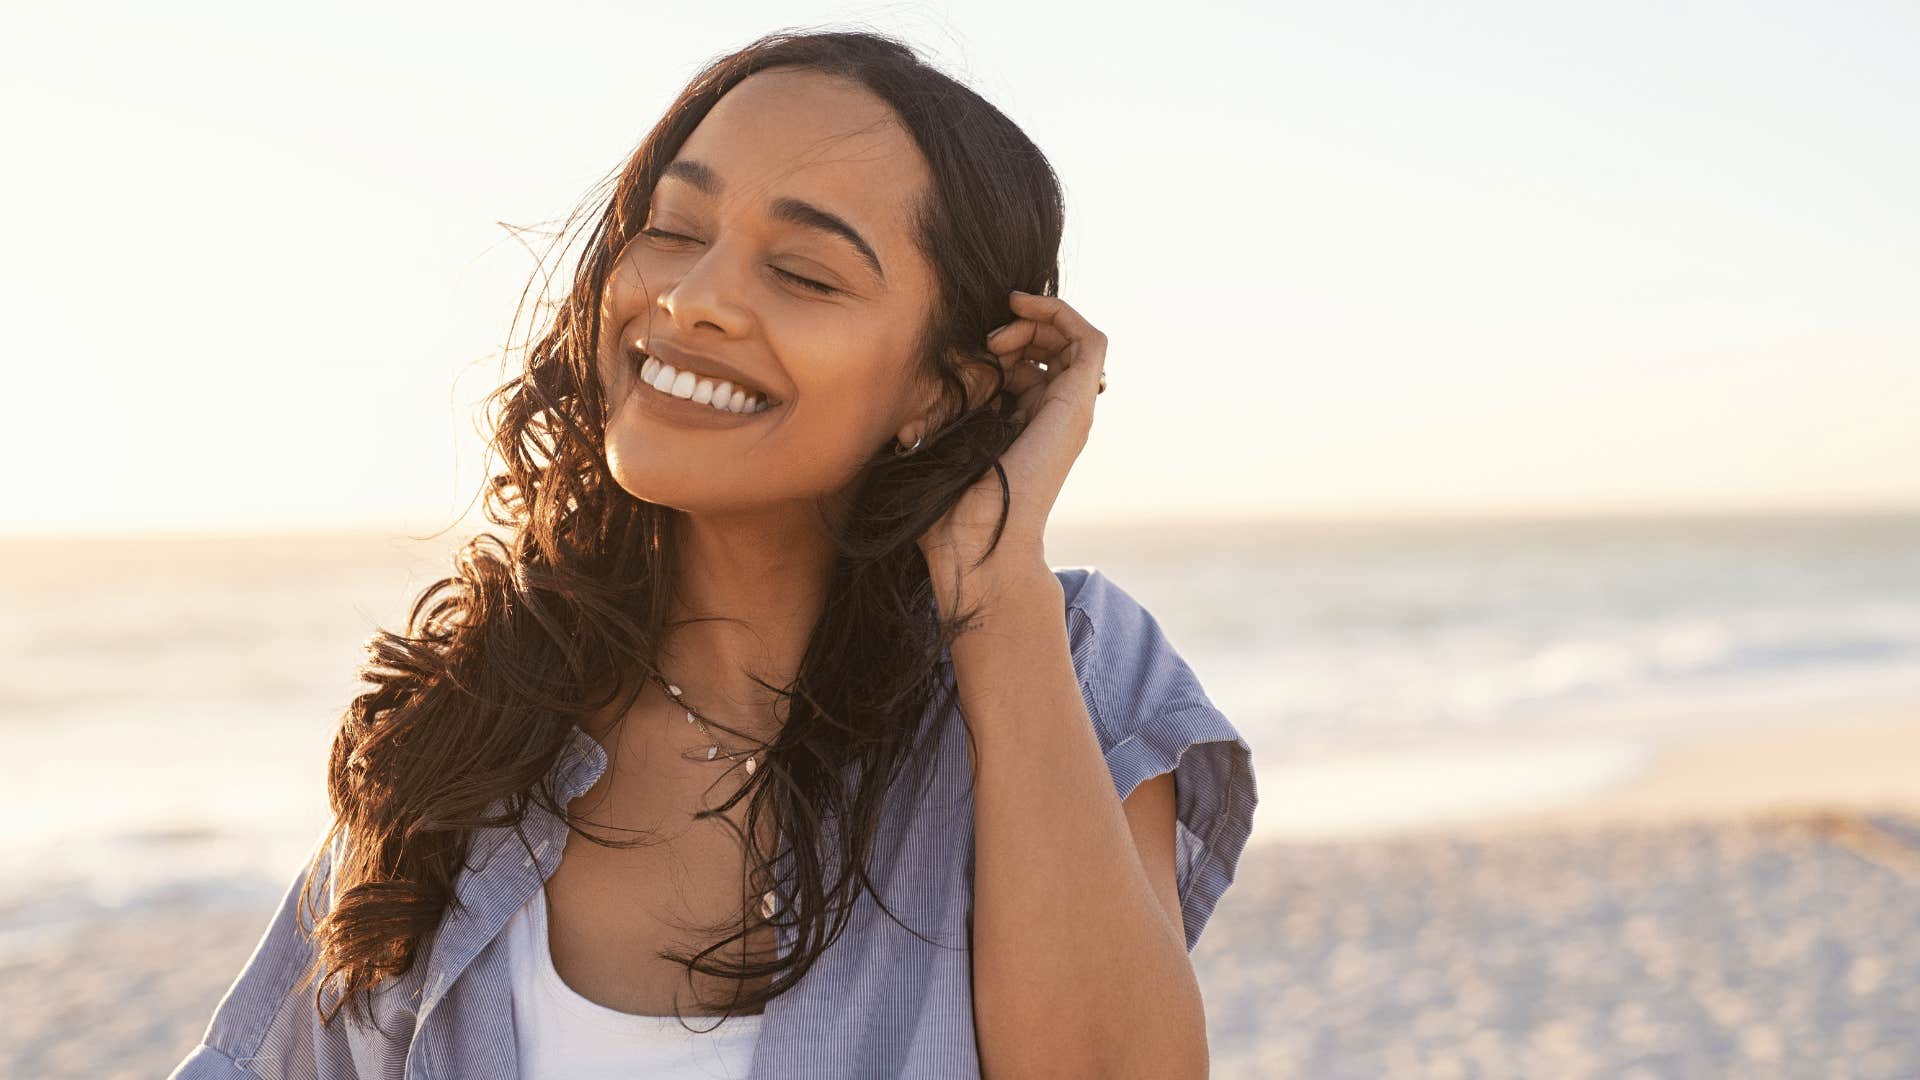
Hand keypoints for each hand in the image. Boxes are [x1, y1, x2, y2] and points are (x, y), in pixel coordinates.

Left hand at [917, 290, 1107, 604]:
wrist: (977, 545)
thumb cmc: (950, 509)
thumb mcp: (938, 442)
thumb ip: (938, 416)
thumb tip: (919, 402)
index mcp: (1024, 426)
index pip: (1026, 366)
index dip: (998, 345)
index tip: (967, 351)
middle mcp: (1053, 416)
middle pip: (1051, 348)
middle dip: (1018, 329)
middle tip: (985, 342)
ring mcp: (1070, 410)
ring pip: (1072, 340)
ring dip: (1037, 321)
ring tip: (999, 335)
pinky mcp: (1078, 404)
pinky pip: (1091, 341)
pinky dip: (1061, 313)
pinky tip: (1022, 309)